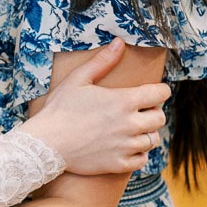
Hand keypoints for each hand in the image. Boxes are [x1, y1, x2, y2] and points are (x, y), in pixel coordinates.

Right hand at [19, 38, 168, 174]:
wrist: (46, 143)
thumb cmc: (60, 108)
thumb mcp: (78, 79)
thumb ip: (102, 61)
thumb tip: (119, 42)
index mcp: (123, 101)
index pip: (160, 94)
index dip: (159, 91)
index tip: (153, 92)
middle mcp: (130, 124)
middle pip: (160, 118)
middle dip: (153, 112)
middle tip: (140, 111)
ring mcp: (125, 146)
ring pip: (152, 140)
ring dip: (146, 133)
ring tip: (132, 129)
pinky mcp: (119, 164)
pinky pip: (142, 159)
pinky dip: (139, 153)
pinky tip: (127, 147)